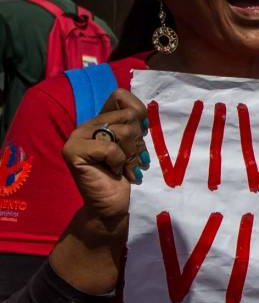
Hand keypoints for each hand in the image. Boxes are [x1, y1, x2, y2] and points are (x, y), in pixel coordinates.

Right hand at [63, 89, 147, 229]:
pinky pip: (111, 148)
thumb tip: (141, 112)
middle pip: (128, 116)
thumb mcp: (135, 146)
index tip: (141, 134)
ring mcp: (77, 137)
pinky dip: (120, 162)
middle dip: (139, 142)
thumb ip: (134, 125)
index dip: (138, 113)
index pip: (121, 96)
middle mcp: (87, 124)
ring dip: (132, 155)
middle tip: (133, 160)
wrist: (111, 206)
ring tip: (125, 168)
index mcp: (101, 120)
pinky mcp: (73, 151)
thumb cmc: (126, 176)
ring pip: (122, 131)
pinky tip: (114, 172)